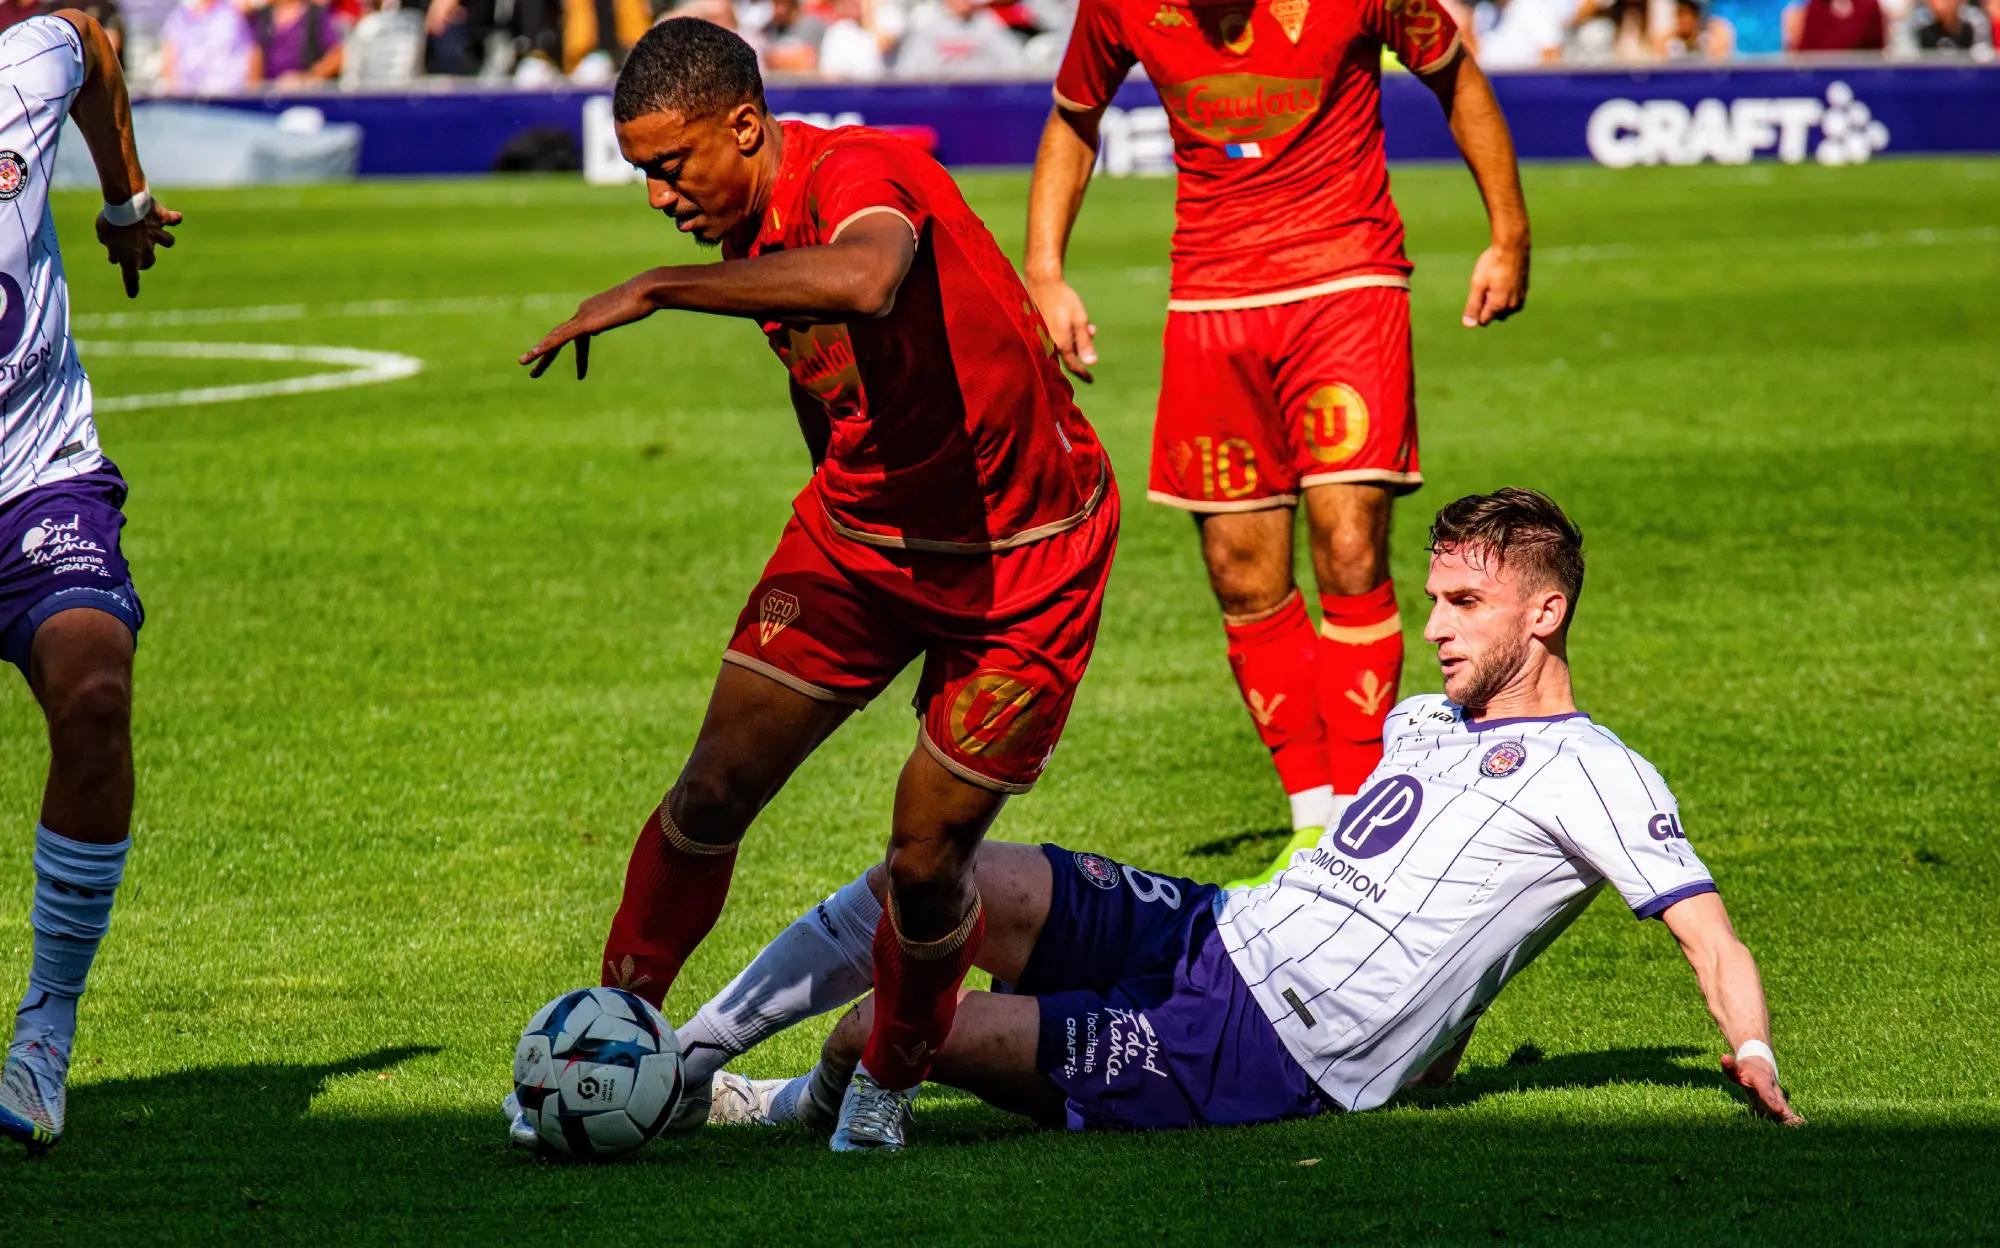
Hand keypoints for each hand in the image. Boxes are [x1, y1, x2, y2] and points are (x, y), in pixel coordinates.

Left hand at [95, 201, 181, 299]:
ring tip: (158, 233)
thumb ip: (110, 246)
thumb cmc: (111, 222)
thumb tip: (113, 257)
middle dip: (144, 259)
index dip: (132, 286)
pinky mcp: (162, 218)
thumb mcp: (104, 235)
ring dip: (164, 239)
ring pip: (168, 241)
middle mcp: (146, 248)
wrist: (125, 205)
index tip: (132, 294)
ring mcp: (156, 233)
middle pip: (149, 260)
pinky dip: (174, 219)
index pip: (131, 277)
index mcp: (131, 257)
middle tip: (135, 251)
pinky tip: (176, 218)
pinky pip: (173, 219)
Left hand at [518, 279, 657, 379]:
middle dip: (545, 354)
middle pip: (559, 336)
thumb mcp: (625, 314)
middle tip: (532, 371)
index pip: (579, 337)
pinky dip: (547, 345)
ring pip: (555, 338)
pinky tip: (535, 353)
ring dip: (539, 354)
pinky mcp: (586, 322)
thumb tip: (596, 328)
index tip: (581, 374)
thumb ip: (609, 319)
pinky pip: (562, 337)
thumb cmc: (644, 299)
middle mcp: (583, 312)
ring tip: (527, 368)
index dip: (580, 357)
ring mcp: (583, 316)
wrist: (647, 290)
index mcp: (591, 311)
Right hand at [1027, 274, 1096, 382]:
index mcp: (1060, 344)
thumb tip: (1091, 363)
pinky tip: (1073, 318)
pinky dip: (1068, 332)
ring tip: (1085, 322)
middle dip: (1082, 346)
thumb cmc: (1063, 300)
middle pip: (1070, 354)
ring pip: (1064, 344)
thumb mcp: (1080, 321)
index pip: (1073, 365)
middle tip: (1091, 329)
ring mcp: (1043, 337)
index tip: (1091, 380)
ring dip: (1077, 337)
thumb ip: (1085, 343)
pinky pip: (1056, 337)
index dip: (1083, 373)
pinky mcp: (1041, 330)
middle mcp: (1049, 344)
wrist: (1043, 284)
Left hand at [1461, 241, 1527, 327]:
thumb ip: (1473, 306)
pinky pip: (1512, 301)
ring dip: (1497, 300)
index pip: (1482, 320)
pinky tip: (1503, 279)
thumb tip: (1469, 325)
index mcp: (1499, 306)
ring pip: (1504, 309)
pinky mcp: (1524, 292)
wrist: (1513, 247)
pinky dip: (1506, 295)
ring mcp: (1520, 299)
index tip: (1479, 291)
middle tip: (1488, 284)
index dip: (1477, 307)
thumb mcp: (1478, 284)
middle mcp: (1512, 307)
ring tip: (1496, 281)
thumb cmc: (1492, 264)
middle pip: (1493, 315)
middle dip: (1487, 305)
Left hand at [1720, 1052, 1803, 1124]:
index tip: (1779, 1110)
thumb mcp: (1736, 1066)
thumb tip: (1724, 1058)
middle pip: (1781, 1104)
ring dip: (1789, 1122)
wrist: (1760, 1065)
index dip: (1772, 1101)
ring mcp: (1776, 1100)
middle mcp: (1773, 1092)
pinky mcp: (1775, 1107)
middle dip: (1787, 1115)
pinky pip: (1781, 1117)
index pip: (1767, 1092)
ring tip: (1799, 1132)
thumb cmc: (1745, 1068)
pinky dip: (1785, 1124)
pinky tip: (1794, 1136)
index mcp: (1763, 1082)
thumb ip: (1730, 1064)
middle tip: (1796, 1125)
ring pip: (1785, 1112)